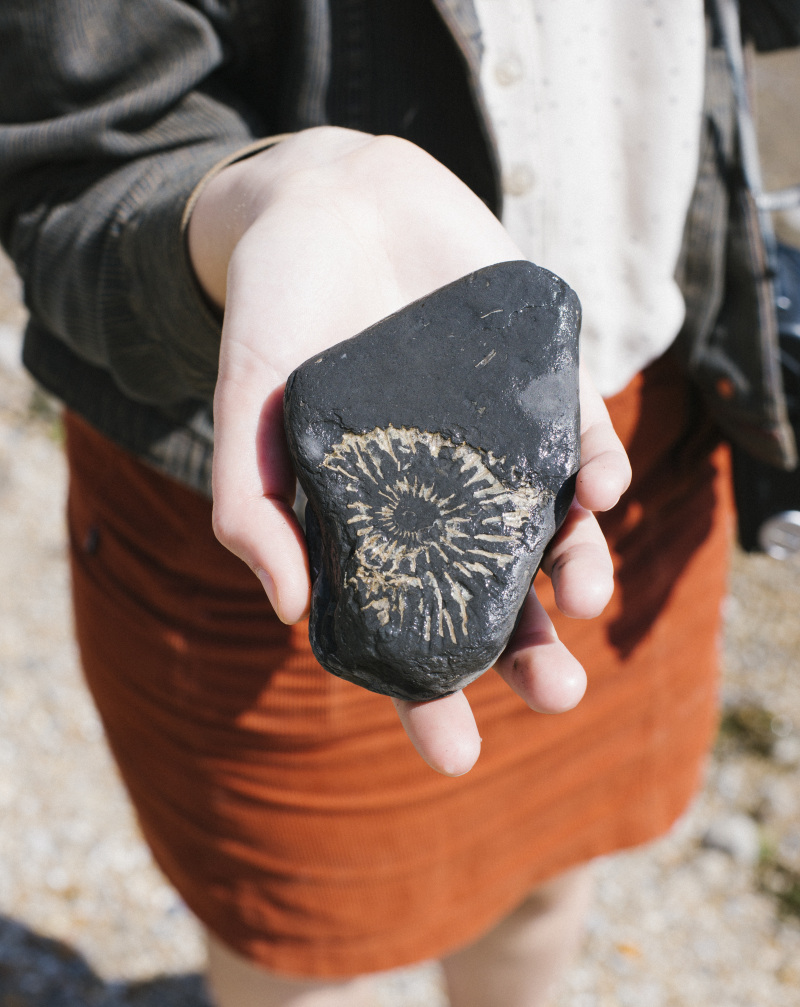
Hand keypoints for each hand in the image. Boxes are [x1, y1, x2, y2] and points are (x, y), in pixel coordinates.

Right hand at [188, 127, 630, 775]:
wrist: (333, 197)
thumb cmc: (276, 310)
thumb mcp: (245, 404)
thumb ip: (251, 506)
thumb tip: (290, 611)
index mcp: (373, 512)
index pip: (405, 619)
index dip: (424, 687)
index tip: (449, 752)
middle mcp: (443, 487)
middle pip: (493, 588)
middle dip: (526, 648)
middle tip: (553, 695)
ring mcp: (494, 437)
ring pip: (549, 525)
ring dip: (576, 567)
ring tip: (584, 601)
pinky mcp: (538, 380)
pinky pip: (580, 436)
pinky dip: (595, 470)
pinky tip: (597, 497)